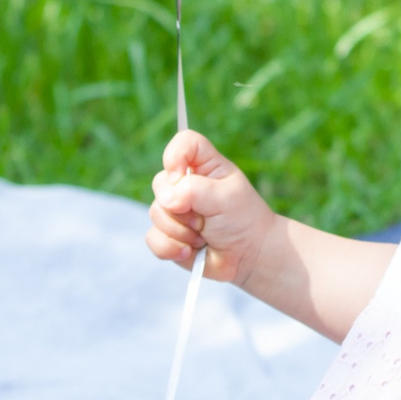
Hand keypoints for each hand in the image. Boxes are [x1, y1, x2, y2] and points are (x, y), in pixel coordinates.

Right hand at [145, 130, 280, 284]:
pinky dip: (172, 248)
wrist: (248, 256)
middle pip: (160, 182)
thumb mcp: (225, 198)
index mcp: (205, 166)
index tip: (180, 176)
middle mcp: (185, 184)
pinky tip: (191, 251)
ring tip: (203, 236)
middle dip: (181, 207)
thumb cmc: (243, 220)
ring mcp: (174, 209)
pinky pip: (153, 238)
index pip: (183, 142)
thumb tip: (166, 199)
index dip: (175, 156)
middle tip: (205, 217)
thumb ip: (193, 190)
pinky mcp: (167, 234)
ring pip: (155, 213)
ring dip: (181, 231)